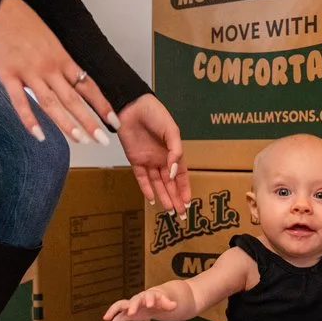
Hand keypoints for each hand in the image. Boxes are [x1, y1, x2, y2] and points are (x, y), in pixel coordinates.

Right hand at [0, 0, 115, 145]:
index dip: (102, 105)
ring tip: (80, 140)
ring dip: (66, 124)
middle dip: (90, 121)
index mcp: (62, 59)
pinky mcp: (8, 75)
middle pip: (73, 99)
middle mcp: (49, 68)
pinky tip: (38, 135)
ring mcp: (29, 72)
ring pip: (51, 103)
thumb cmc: (25, 24)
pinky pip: (20, 101)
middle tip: (102, 139)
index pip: (88, 86)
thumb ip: (62, 63)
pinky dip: (29, 120)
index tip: (114, 121)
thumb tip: (77, 81)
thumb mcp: (52, 41)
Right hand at [103, 288, 176, 320]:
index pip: (149, 296)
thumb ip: (168, 303)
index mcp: (149, 296)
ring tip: (106, 318)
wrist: (155, 300)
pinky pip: (118, 319)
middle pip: (133, 300)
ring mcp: (131, 307)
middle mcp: (138, 300)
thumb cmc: (160, 300)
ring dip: (113, 311)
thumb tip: (174, 305)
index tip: (150, 304)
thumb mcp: (166, 302)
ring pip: (120, 306)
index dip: (149, 299)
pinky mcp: (127, 315)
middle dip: (132, 306)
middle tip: (131, 312)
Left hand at [116, 94, 191, 212]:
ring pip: (157, 183)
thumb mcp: (172, 131)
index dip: (185, 189)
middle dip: (176, 198)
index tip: (189, 202)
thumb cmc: (155, 114)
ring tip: (169, 211)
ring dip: (163, 197)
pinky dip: (146, 188)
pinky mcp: (134, 159)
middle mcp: (162, 159)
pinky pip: (141, 177)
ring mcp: (148, 160)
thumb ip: (175, 151)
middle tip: (181, 214)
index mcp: (173, 152)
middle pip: (170, 183)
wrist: (132, 106)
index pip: (182, 175)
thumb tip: (174, 172)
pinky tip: (152, 199)